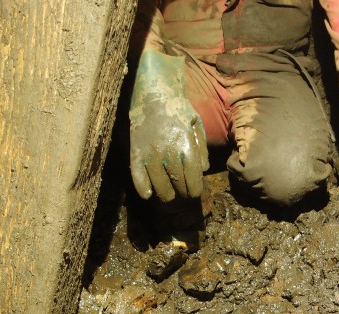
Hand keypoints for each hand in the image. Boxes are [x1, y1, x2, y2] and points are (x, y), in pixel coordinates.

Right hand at [129, 50, 208, 201]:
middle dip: (183, 191)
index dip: (195, 190)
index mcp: (187, 148)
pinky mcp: (136, 155)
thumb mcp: (197, 126)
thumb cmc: (179, 111)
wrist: (153, 94)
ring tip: (168, 188)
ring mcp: (150, 156)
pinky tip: (150, 192)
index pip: (193, 183)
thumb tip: (202, 170)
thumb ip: (202, 150)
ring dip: (167, 193)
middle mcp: (169, 154)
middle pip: (179, 190)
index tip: (193, 189)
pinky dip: (145, 190)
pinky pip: (139, 181)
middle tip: (181, 186)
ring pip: (161, 190)